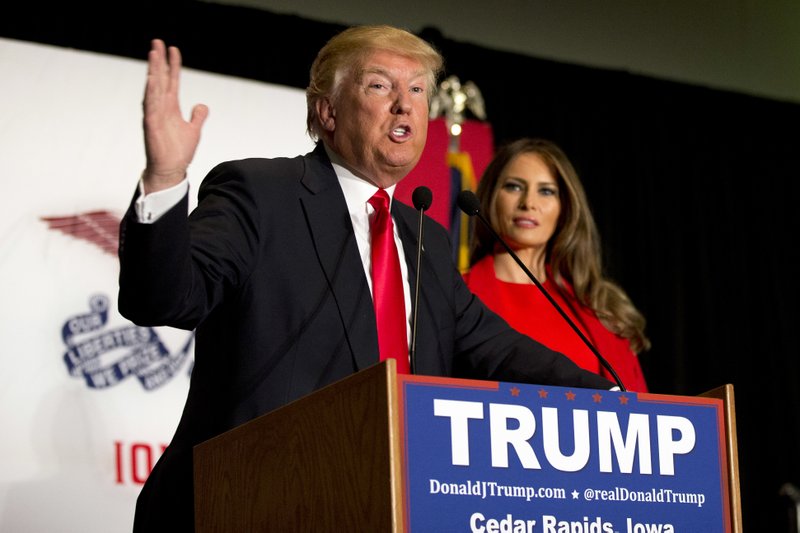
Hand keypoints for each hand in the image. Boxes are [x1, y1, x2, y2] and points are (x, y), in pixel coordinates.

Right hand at [141, 39, 208, 193]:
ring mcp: (155, 114)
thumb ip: (197, 116)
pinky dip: (150, 92)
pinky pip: (150, 105)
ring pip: (153, 88)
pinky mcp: (151, 124)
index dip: (173, 65)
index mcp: (171, 107)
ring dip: (153, 71)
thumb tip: (202, 106)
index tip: (173, 49)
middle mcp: (161, 107)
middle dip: (159, 60)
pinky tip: (151, 79)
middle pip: (159, 78)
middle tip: (157, 42)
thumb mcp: (194, 130)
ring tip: (153, 53)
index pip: (172, 81)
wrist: (171, 170)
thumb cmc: (179, 152)